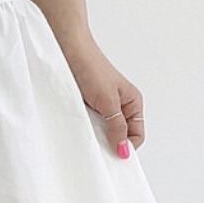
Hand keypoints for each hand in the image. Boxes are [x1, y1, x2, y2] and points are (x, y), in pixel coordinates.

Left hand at [59, 34, 145, 156]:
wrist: (67, 47)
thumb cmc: (90, 67)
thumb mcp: (108, 102)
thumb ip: (117, 127)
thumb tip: (124, 151)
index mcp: (132, 102)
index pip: (136, 135)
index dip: (127, 147)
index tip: (112, 156)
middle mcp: (120, 104)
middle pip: (120, 134)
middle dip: (110, 142)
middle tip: (97, 148)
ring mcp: (102, 104)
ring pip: (103, 129)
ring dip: (95, 134)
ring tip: (86, 134)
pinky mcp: (86, 102)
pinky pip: (89, 121)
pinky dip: (84, 126)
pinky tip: (77, 126)